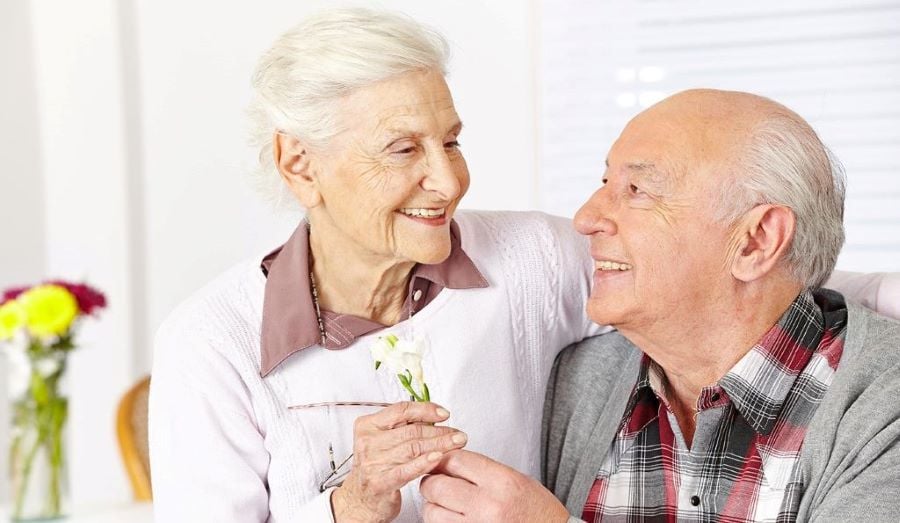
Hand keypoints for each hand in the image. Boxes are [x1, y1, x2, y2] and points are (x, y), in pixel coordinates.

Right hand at [331, 402, 467, 522]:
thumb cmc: (376, 468)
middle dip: (440, 431)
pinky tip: (438, 458)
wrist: (360, 500)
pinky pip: (406, 469)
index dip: (426, 409)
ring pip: (413, 448)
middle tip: (458, 433)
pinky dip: (424, 462)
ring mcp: (373, 462)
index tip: (444, 414)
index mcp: (368, 425)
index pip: (401, 410)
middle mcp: (368, 442)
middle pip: (411, 430)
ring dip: (439, 445)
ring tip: (457, 444)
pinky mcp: (380, 482)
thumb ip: (404, 427)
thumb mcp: (383, 441)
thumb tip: (434, 417)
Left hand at [420, 450, 569, 522]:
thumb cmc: (536, 511)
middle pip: (436, 486)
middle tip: (436, 483)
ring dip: (433, 506)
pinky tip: (452, 519)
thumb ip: (482, 470)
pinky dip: (441, 522)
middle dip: (431, 483)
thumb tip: (448, 462)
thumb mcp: (515, 479)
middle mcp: (487, 505)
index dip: (443, 459)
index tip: (442, 463)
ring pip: (432, 512)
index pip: (455, 460)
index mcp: (501, 482)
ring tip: (444, 505)